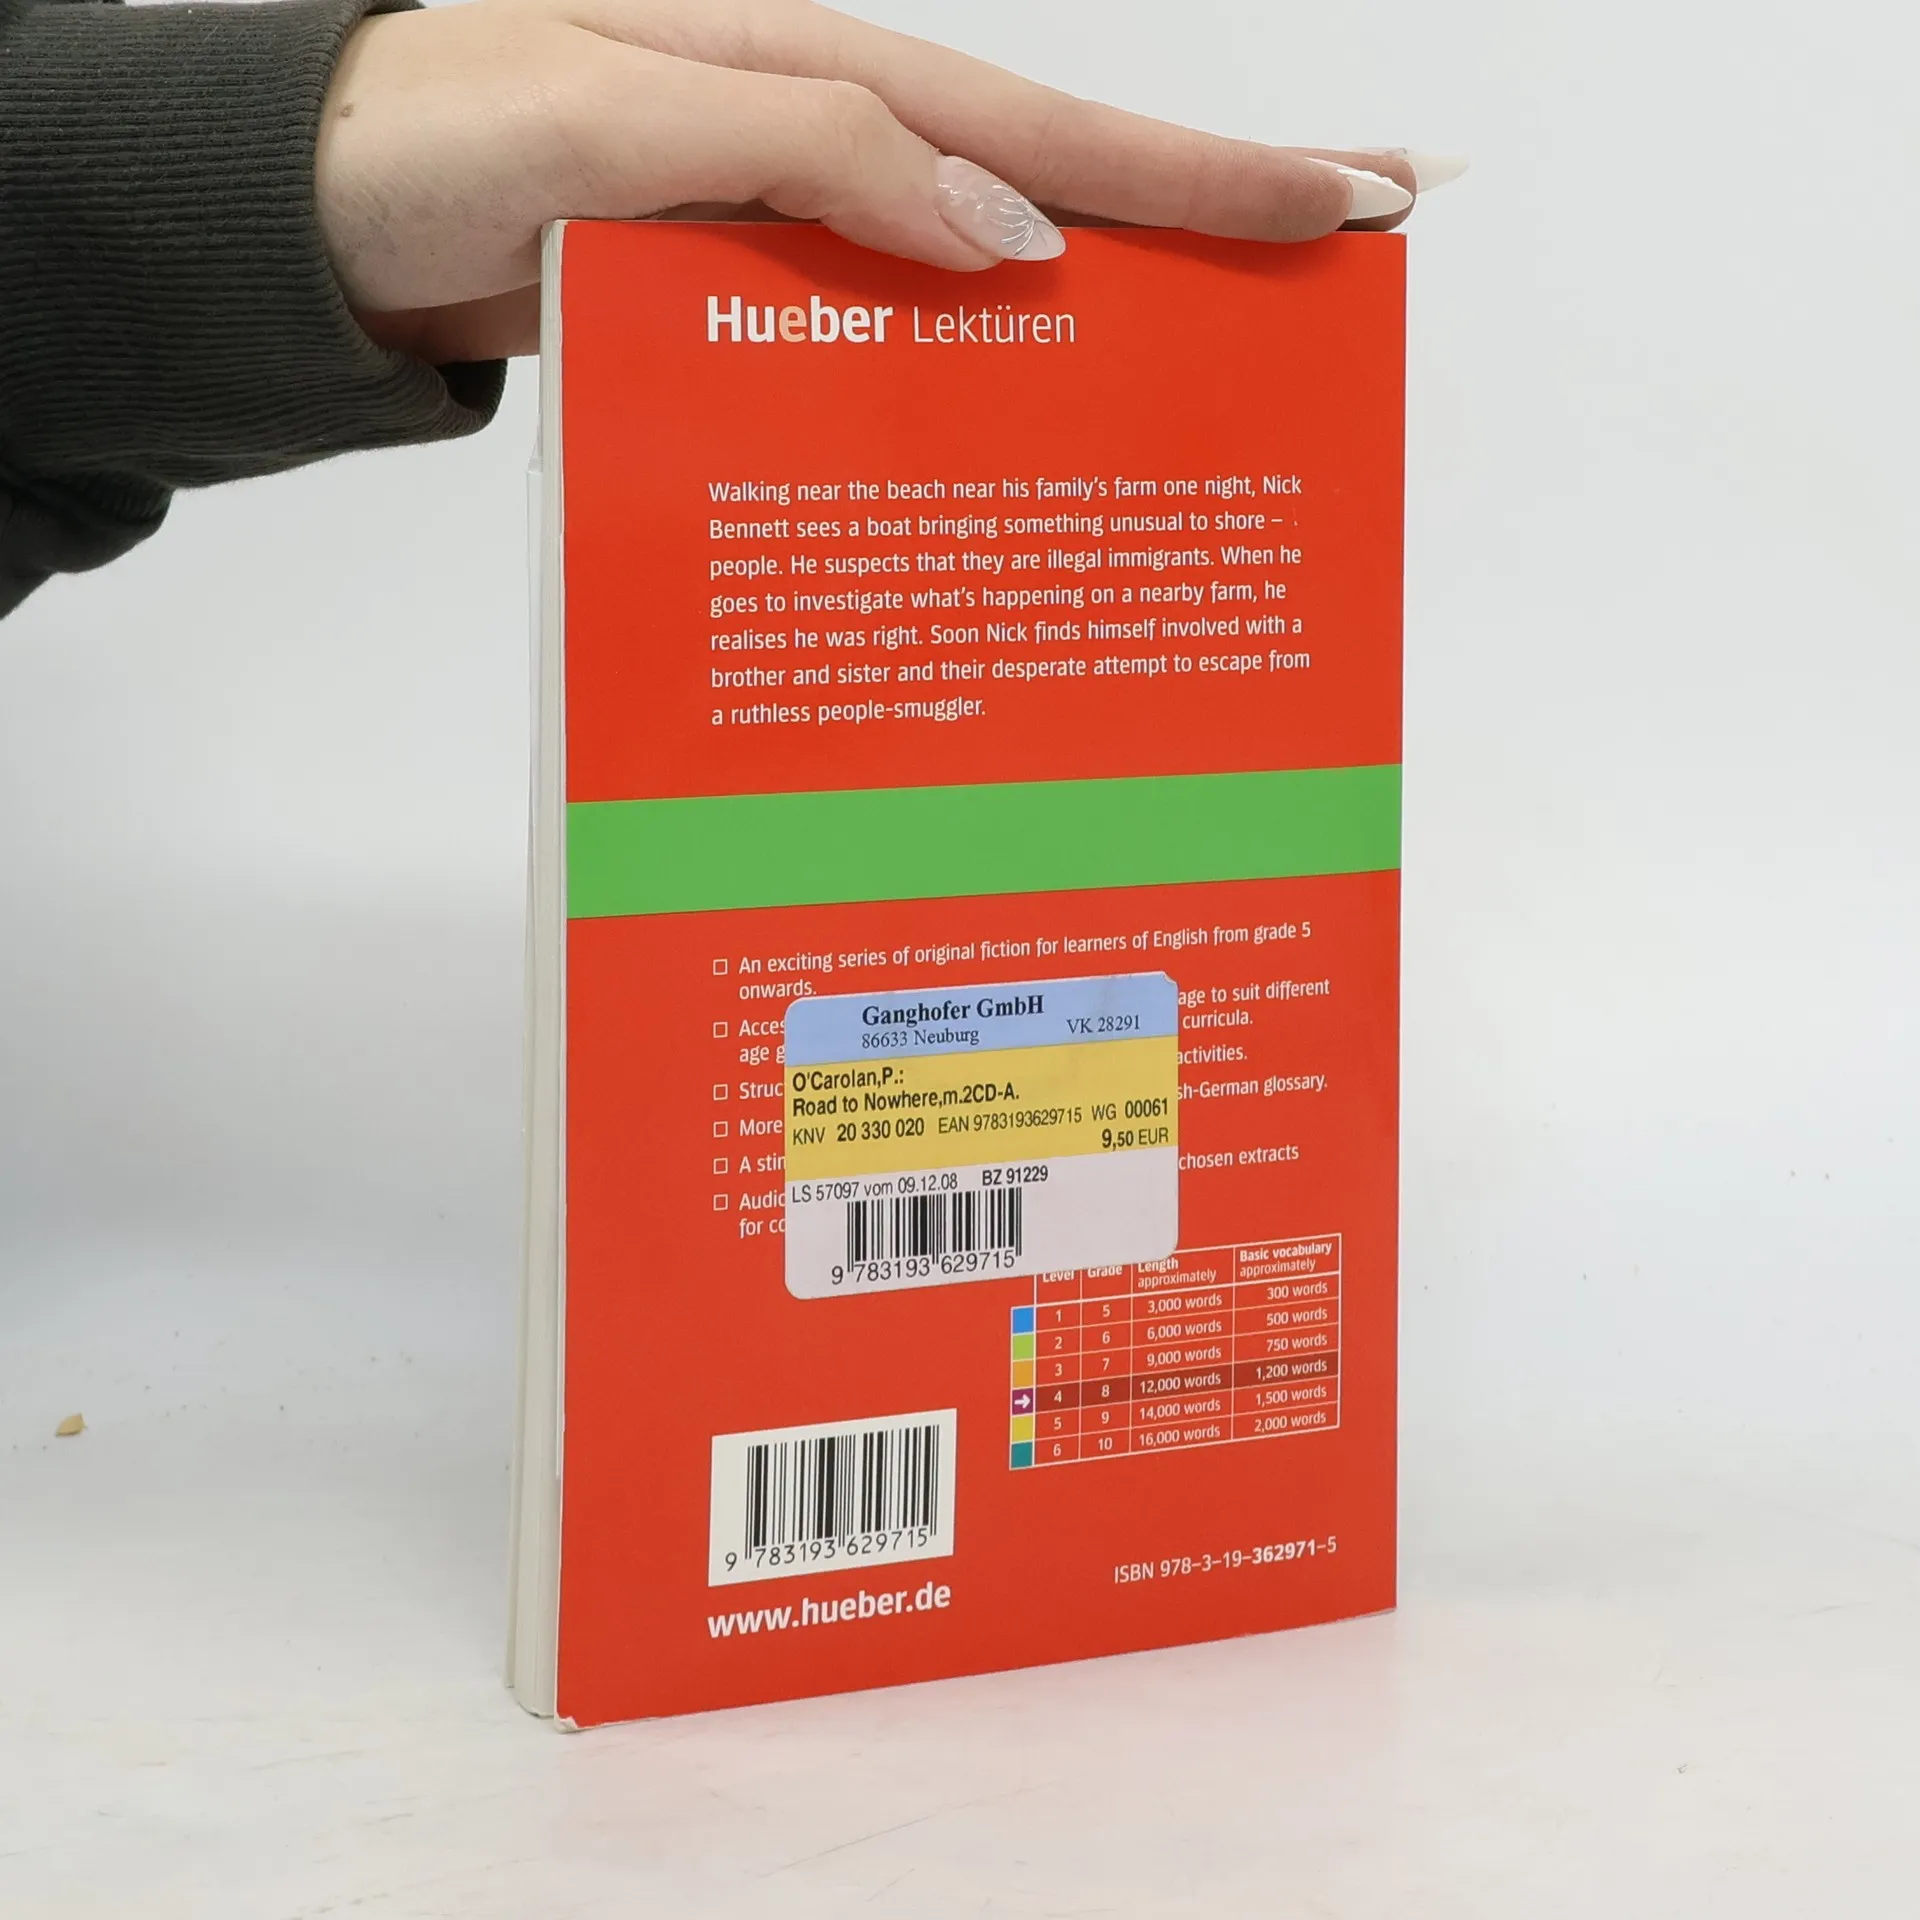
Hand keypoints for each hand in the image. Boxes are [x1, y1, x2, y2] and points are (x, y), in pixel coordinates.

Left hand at [316, 0, 1451, 363]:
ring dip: (1110, 309)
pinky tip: (1026, 418)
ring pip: (985, 276)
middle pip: (1052, 183)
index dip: (1199, 170)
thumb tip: (1006, 235)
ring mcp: (797, 232)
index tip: (1347, 193)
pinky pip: (892, 343)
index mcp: (813, 75)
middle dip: (1208, 214)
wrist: (309, 219)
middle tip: (1357, 236)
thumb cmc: (426, 141)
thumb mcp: (607, 117)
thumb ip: (808, 153)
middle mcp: (827, 148)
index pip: (1045, 126)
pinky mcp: (752, 309)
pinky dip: (973, 376)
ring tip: (1236, 354)